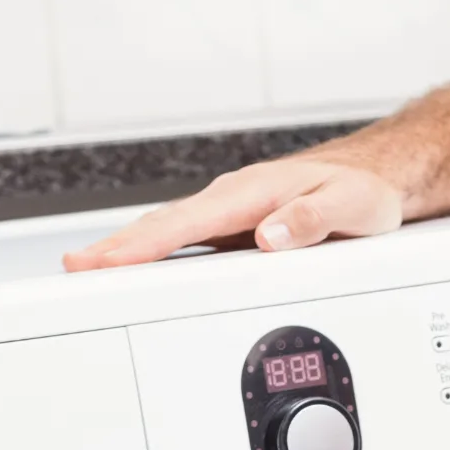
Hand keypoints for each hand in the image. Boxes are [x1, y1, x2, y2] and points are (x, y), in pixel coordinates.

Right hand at [62, 158, 404, 270]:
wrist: (374, 178)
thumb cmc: (363, 192)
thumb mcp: (352, 207)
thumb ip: (311, 221)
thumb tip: (268, 237)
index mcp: (254, 194)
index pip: (189, 222)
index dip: (148, 243)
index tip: (111, 260)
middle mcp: (234, 200)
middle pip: (166, 226)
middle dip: (119, 247)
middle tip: (75, 268)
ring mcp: (230, 215)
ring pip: (170, 231)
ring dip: (129, 249)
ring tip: (89, 270)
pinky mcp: (234, 229)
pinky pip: (186, 240)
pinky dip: (155, 252)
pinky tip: (134, 267)